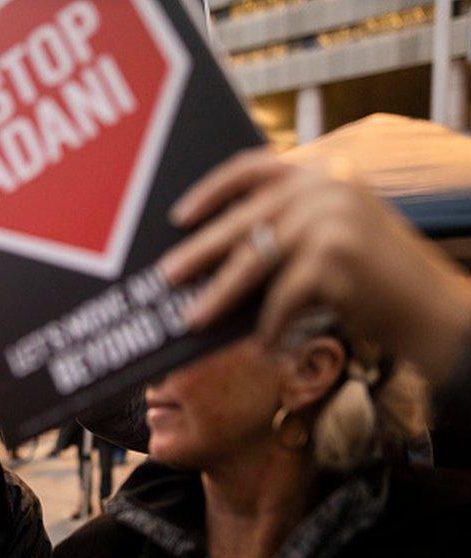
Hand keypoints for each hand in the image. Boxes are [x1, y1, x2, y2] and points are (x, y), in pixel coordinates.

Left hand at [159, 148, 470, 384]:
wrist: (436, 310)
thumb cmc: (374, 277)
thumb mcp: (334, 231)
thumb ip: (286, 223)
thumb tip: (210, 247)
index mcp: (322, 171)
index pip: (252, 167)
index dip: (210, 191)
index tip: (179, 216)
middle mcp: (326, 185)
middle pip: (243, 219)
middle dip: (199, 251)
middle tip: (167, 275)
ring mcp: (332, 219)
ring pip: (254, 260)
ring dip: (219, 294)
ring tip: (193, 317)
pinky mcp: (336, 258)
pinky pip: (281, 296)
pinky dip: (268, 324)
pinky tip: (261, 344)